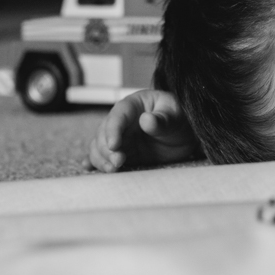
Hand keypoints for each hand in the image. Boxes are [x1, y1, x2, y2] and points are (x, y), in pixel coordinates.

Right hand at [84, 89, 198, 171]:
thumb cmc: (181, 119)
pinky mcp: (121, 152)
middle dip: (107, 149)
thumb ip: (162, 119)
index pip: (117, 115)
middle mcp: (122, 121)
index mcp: (134, 105)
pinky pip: (103, 156)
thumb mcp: (176, 117)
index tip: (115, 145)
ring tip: (112, 169)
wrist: (186, 136)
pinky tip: (88, 167)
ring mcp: (120, 137)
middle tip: (118, 162)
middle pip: (103, 133)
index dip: (113, 130)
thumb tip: (146, 120)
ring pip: (99, 146)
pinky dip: (95, 162)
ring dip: (101, 158)